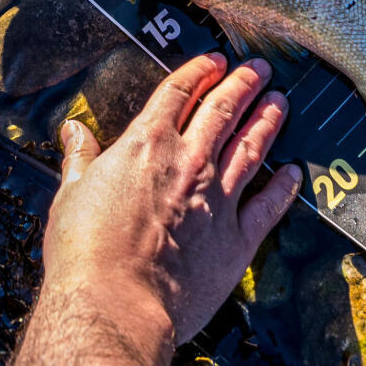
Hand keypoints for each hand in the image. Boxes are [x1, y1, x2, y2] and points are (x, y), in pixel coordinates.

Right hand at [42, 53, 301, 345]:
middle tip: (259, 70)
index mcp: (146, 145)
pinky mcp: (237, 239)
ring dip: (267, 121)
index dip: (198, 72)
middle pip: (223, 111)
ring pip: (251, 147)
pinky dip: (284, 186)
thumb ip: (79, 159)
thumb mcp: (71, 195)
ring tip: (280, 102)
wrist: (116, 303)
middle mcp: (189, 162)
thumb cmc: (85, 253)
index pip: (178, 93)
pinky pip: (269, 205)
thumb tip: (73, 132)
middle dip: (243, 85)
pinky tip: (294, 172)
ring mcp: (218, 199)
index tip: (213, 61)